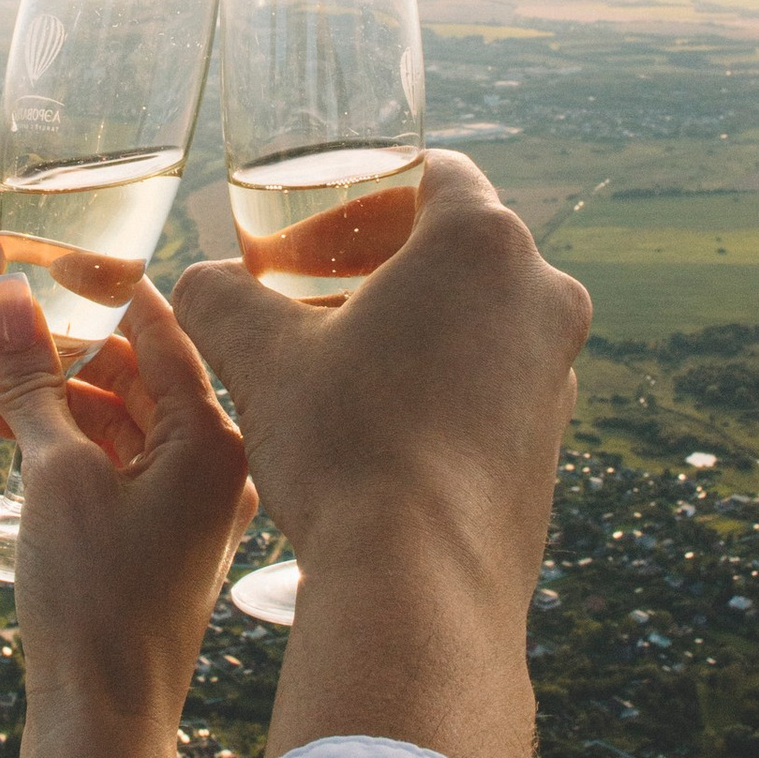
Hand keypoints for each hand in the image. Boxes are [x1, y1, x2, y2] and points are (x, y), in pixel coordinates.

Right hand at [0, 274, 256, 757]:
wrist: (107, 724)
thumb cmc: (94, 601)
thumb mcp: (53, 474)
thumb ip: (30, 381)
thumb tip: (4, 296)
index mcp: (217, 437)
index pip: (160, 326)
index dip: (91, 288)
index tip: (37, 256)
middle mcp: (222, 462)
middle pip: (139, 370)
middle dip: (62, 347)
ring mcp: (195, 503)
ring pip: (123, 418)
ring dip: (57, 397)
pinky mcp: (165, 538)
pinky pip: (119, 462)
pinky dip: (69, 444)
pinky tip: (11, 437)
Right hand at [172, 153, 588, 757]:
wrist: (420, 582)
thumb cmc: (345, 447)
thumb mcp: (260, 356)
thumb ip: (221, 296)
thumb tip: (198, 282)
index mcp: (482, 244)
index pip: (437, 175)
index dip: (372, 191)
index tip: (324, 227)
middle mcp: (542, 295)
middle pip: (463, 250)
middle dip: (394, 264)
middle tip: (322, 294)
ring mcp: (560, 372)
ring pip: (484, 321)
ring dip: (423, 329)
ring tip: (347, 369)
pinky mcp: (555, 441)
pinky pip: (498, 387)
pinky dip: (449, 390)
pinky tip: (385, 432)